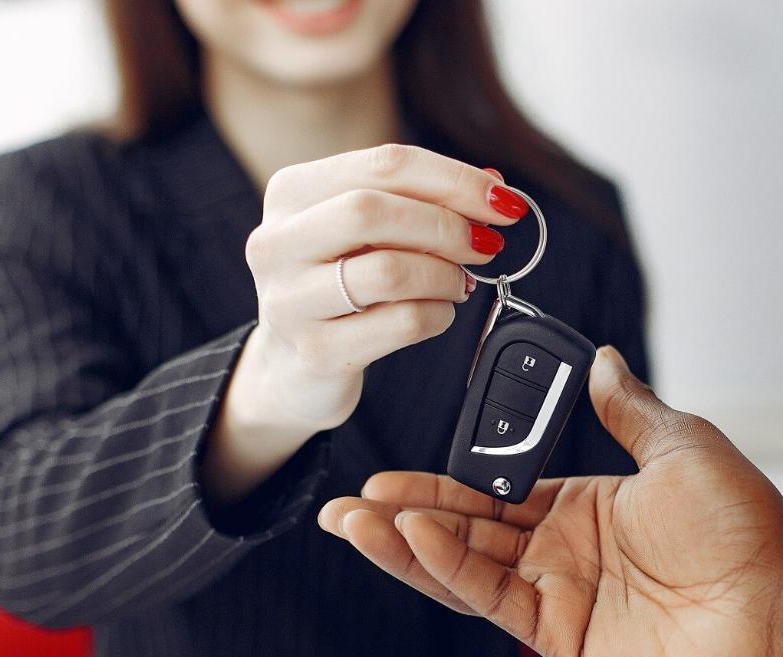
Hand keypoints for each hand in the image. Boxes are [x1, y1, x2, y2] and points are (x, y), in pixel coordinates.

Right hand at [243, 145, 518, 427]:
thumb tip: (494, 186)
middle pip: (374, 210)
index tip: (504, 201)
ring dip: (444, 275)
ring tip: (458, 283)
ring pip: (389, 270)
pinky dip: (437, 314)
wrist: (293, 366)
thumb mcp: (368, 235)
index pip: (384, 164)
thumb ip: (422, 201)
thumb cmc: (338, 287)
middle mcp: (279, 241)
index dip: (455, 179)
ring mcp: (291, 299)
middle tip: (485, 244)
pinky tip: (438, 312)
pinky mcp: (317, 351)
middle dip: (447, 226)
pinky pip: (400, 323)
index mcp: (292, 192)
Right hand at [317, 346, 782, 656]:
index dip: (439, 484)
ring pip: (465, 568)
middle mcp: (564, 554)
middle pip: (465, 533)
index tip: (387, 471)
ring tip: (350, 522)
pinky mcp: (564, 637)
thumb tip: (601, 358)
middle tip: (345, 501)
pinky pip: (494, 597)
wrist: (780, 608)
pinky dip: (449, 567)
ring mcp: (561, 598)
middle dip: (402, 517)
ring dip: (406, 546)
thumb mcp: (683, 446)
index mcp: (585, 508)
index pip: (493, 494)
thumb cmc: (746, 528)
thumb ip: (629, 409)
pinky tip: (411, 535)